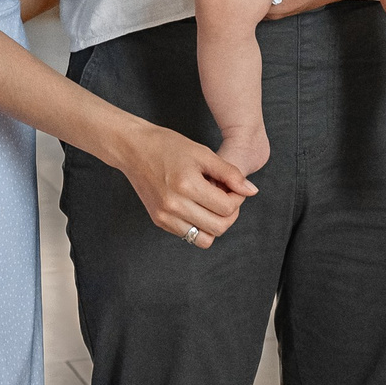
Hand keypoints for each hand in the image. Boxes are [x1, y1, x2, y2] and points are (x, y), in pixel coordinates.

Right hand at [113, 120, 256, 249]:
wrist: (134, 149)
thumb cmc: (168, 146)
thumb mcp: (203, 153)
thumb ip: (230, 173)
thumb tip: (251, 191)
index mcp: (186, 185)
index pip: (227, 208)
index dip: (238, 198)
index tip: (234, 187)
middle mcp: (174, 205)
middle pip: (219, 227)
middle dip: (231, 213)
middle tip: (227, 196)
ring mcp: (165, 216)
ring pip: (205, 239)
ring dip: (216, 224)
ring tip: (212, 204)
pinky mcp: (159, 221)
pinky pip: (189, 236)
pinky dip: (200, 226)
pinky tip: (198, 207)